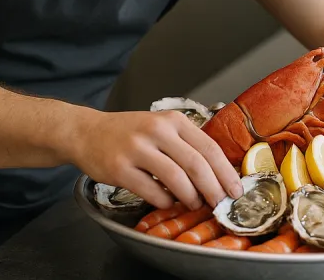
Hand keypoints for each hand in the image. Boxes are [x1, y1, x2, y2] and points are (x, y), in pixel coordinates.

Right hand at [70, 109, 243, 210]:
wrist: (87, 132)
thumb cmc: (128, 132)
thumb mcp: (160, 126)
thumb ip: (185, 144)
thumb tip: (217, 175)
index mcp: (172, 120)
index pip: (209, 147)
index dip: (226, 172)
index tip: (236, 190)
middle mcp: (156, 131)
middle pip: (196, 165)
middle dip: (214, 189)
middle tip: (220, 204)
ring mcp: (137, 149)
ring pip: (176, 179)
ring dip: (190, 197)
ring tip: (193, 203)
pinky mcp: (120, 169)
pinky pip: (152, 192)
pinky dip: (165, 201)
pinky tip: (167, 201)